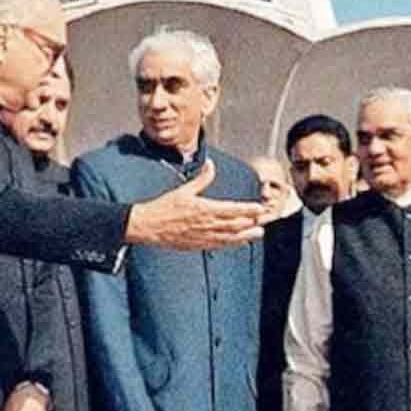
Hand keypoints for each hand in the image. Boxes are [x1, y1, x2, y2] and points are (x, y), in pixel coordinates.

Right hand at [125, 160, 266, 249]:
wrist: (148, 226)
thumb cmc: (163, 208)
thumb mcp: (183, 190)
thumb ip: (201, 179)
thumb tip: (211, 165)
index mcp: (204, 209)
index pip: (232, 209)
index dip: (248, 209)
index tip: (259, 208)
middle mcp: (206, 224)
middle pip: (235, 225)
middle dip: (250, 223)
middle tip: (263, 221)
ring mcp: (202, 236)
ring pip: (229, 237)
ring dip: (245, 235)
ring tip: (258, 234)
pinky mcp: (197, 245)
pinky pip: (219, 245)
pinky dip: (231, 243)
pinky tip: (239, 242)